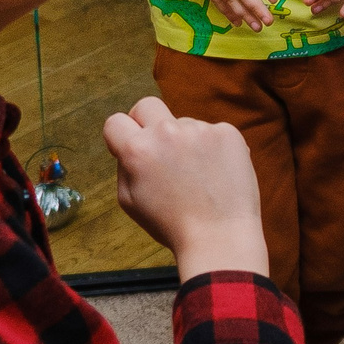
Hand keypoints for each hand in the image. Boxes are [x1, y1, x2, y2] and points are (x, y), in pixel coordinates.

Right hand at [104, 96, 271, 280]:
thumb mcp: (129, 201)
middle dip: (146, 122)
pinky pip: (211, 132)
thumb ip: (125, 165)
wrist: (220, 237)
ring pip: (183, 124)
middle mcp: (167, 132)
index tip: (129, 144)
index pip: (116, 122)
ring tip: (197, 177)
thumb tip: (132, 143)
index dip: (120, 135)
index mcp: (137, 150)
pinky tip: (216, 174)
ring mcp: (200, 130)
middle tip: (159, 147)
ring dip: (185, 142)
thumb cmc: (172, 225)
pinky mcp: (227, 133)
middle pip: (147, 105)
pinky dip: (212, 149)